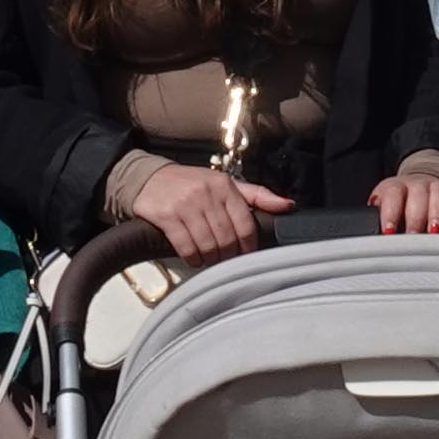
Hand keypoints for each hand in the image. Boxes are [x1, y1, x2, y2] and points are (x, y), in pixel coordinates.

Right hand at [134, 166, 288, 260]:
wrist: (149, 178)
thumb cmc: (193, 185)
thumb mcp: (225, 185)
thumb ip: (257, 196)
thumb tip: (289, 205)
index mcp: (225, 186)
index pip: (245, 224)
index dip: (248, 246)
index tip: (245, 255)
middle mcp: (206, 193)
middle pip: (227, 238)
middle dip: (228, 255)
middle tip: (225, 260)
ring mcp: (185, 205)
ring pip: (208, 245)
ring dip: (211, 259)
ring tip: (209, 260)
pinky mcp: (167, 216)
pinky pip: (186, 247)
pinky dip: (193, 258)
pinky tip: (194, 259)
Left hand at [371, 160, 438, 235]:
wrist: (420, 181)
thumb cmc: (400, 202)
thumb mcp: (384, 206)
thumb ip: (378, 218)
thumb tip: (368, 238)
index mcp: (395, 188)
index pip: (392, 195)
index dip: (390, 212)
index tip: (390, 230)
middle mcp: (415, 184)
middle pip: (416, 195)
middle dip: (414, 217)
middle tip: (413, 236)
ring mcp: (435, 186)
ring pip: (437, 193)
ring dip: (435, 212)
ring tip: (434, 230)